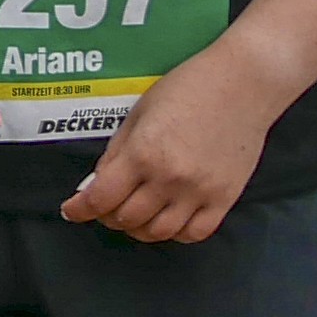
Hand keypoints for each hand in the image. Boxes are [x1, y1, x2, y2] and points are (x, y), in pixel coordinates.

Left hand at [63, 44, 280, 244]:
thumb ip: (116, 152)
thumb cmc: (187, 88)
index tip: (71, 211)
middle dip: (107, 216)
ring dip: (138, 228)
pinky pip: (194, 233)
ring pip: (158, 232)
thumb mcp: (139, 114)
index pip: (100, 198)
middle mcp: (169, 178)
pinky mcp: (225, 198)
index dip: (79, 210)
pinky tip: (167, 218)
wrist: (244, 83)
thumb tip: (96, 184)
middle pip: (126, 218)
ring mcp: (199, 192)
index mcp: (142, 153)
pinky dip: (175, 233)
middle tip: (106, 206)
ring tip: (134, 214)